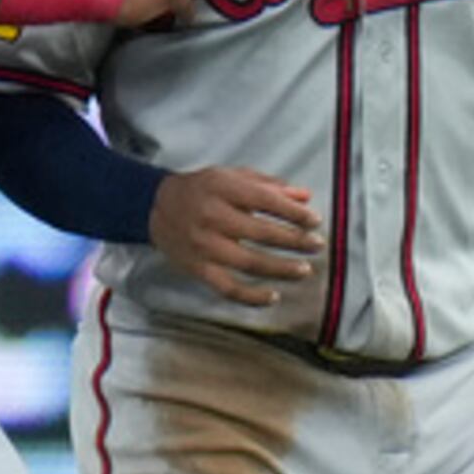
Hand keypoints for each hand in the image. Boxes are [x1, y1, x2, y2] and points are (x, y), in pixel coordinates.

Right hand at [150, 166, 320, 306]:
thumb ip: (268, 186)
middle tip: (317, 245)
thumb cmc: (201, 190)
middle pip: (262, 233)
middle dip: (295, 240)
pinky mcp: (199, 269)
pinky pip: (229, 288)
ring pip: (250, 263)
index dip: (294, 213)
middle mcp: (213, 217)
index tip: (315, 221)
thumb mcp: (232, 177)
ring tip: (305, 270)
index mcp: (223, 189)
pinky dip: (252, 296)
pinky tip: (274, 296)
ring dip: (282, 269)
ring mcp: (205, 246)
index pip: (266, 201)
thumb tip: (305, 196)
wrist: (156, 208)